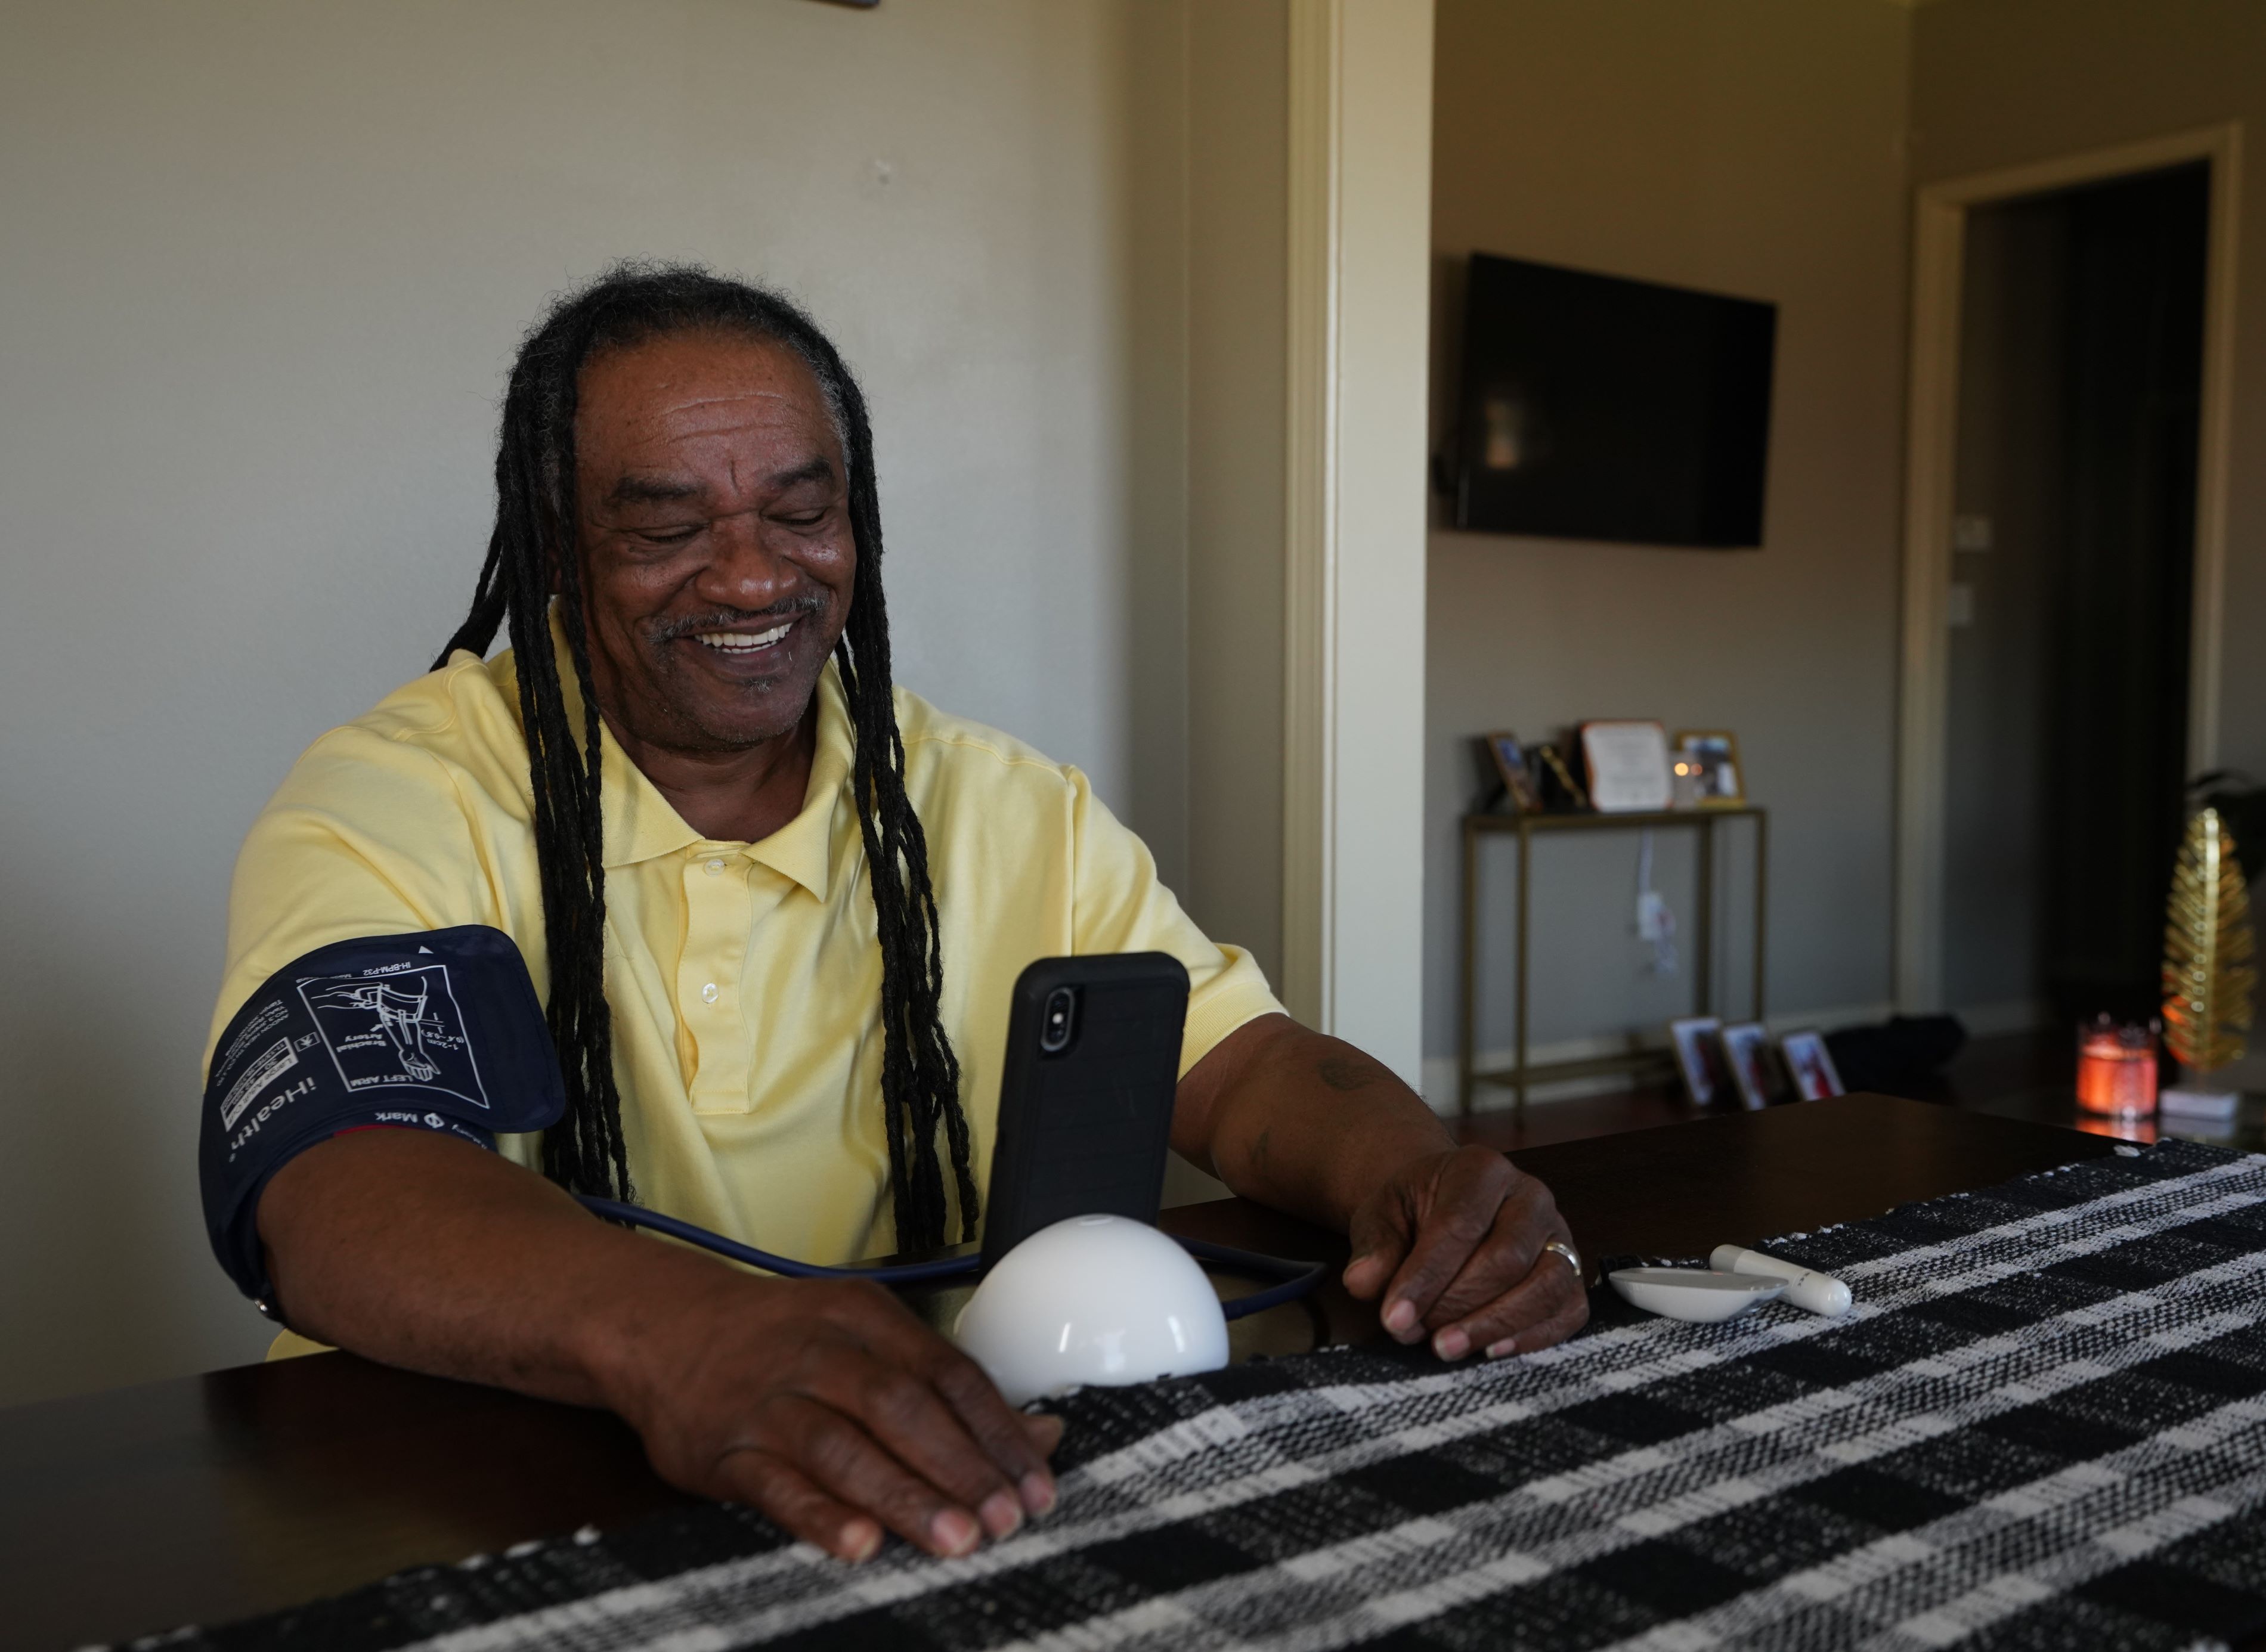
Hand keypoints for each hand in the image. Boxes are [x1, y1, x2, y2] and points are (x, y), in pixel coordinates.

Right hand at [612, 1274, 1061, 1562]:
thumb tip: (1043, 1435)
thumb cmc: (783, 1342)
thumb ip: (950, 1391)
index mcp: (864, 1316)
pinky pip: (775, 1484)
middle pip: (901, 1406)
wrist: (664, 1329)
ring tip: (955, 1540)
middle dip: (960, 1467)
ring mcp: (768, 1398)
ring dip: (904, 1496)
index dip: (997, 1431)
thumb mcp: (867, 1341)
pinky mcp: (723, 1447)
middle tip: (1005, 1519)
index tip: (1037, 1483)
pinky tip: (859, 1543)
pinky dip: (819, 1514)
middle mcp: (818, 1350)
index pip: (947, 1372)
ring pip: (844, 1446)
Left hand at [1341, 1145, 1586, 1360]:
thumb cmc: (1414, 1212)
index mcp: (1482, 1168)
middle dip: (1457, 1304)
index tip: (1394, 1318)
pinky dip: (1535, 1337)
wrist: (1444, 1204)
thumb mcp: (1382, 1216)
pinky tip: (1492, 1351)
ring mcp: (1559, 1234)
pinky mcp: (1572, 1272)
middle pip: (1507, 1258)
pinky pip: (1569, 1309)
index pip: (1460, 1225)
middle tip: (1415, 1334)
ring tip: (1446, 1349)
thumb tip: (1362, 1283)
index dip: (1427, 1277)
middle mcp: (1531, 1196)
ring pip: (1546, 1286)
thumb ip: (1374, 1248)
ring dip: (1494, 1325)